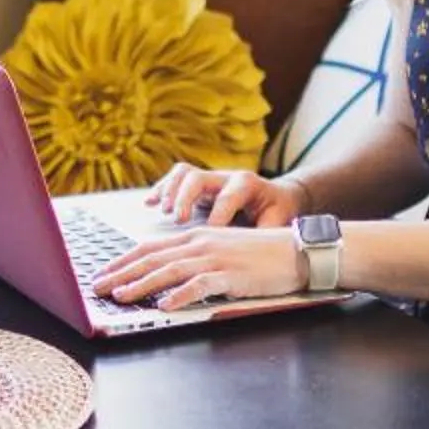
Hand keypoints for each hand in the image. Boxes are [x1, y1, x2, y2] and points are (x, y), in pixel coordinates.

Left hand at [94, 215, 302, 307]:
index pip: (150, 247)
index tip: (103, 272)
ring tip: (122, 297)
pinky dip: (182, 295)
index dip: (123, 260)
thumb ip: (195, 258)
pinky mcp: (232, 275)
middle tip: (99, 288)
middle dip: (122, 273)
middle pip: (153, 258)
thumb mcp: (221, 249)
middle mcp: (201, 243)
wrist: (296, 251)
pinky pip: (201, 285)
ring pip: (171, 270)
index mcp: (195, 236)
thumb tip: (167, 276)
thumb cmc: (260, 254)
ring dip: (143, 285)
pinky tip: (166, 305)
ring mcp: (216, 258)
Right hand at [146, 164, 305, 229]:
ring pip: (184, 174)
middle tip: (179, 220)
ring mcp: (210, 178)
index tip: (209, 235)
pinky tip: (149, 204)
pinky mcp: (199, 184)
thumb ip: (265, 236)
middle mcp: (226, 177)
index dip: (217, 216)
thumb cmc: (277, 213)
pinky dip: (161, 190)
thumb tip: (253, 254)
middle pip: (198, 178)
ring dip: (170, 191)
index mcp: (247, 184)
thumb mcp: (277, 223)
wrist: (279, 196)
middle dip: (186, 198)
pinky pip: (175, 178)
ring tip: (163, 211)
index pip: (228, 197)